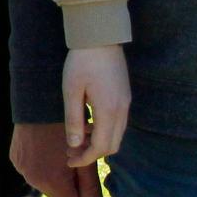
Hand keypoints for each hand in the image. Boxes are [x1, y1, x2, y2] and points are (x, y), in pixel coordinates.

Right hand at [13, 122, 104, 196]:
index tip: (81, 174)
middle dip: (64, 181)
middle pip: (56, 193)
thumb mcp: (85, 157)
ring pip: (43, 181)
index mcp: (53, 181)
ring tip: (56, 148)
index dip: (78, 193)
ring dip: (51, 171)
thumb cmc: (69, 128)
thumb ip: (90, 188)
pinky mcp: (14, 158)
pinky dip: (38, 162)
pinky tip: (43, 145)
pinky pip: (31, 169)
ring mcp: (21, 169)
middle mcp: (33, 180)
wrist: (40, 100)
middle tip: (70, 157)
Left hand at [62, 44, 129, 165]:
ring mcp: (126, 103)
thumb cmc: (82, 62)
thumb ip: (74, 119)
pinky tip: (88, 124)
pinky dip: (105, 130)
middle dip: (92, 153)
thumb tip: (74, 144)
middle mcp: (122, 110)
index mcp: (109, 110)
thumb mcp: (71, 91)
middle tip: (71, 152)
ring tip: (77, 139)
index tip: (70, 160)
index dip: (85, 158)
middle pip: (113, 145)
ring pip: (117, 135)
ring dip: (99, 142)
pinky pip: (118, 123)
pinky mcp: (125, 96)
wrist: (101, 36)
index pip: (101, 147)